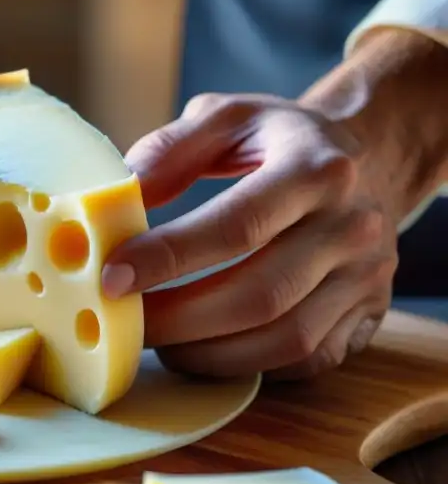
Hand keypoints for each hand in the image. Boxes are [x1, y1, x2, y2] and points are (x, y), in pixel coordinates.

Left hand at [100, 92, 399, 380]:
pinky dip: (250, 367)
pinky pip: (307, 360)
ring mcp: (367, 275)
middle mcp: (352, 225)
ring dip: (209, 354)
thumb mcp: (228, 117)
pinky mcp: (373, 313)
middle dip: (180, 320)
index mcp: (316, 168)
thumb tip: (119, 197)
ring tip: (160, 344)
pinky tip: (206, 352)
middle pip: (260, 295)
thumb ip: (171, 150)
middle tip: (125, 325)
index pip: (237, 226)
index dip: (169, 257)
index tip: (111, 278)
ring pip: (286, 339)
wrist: (372, 155)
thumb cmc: (280, 140)